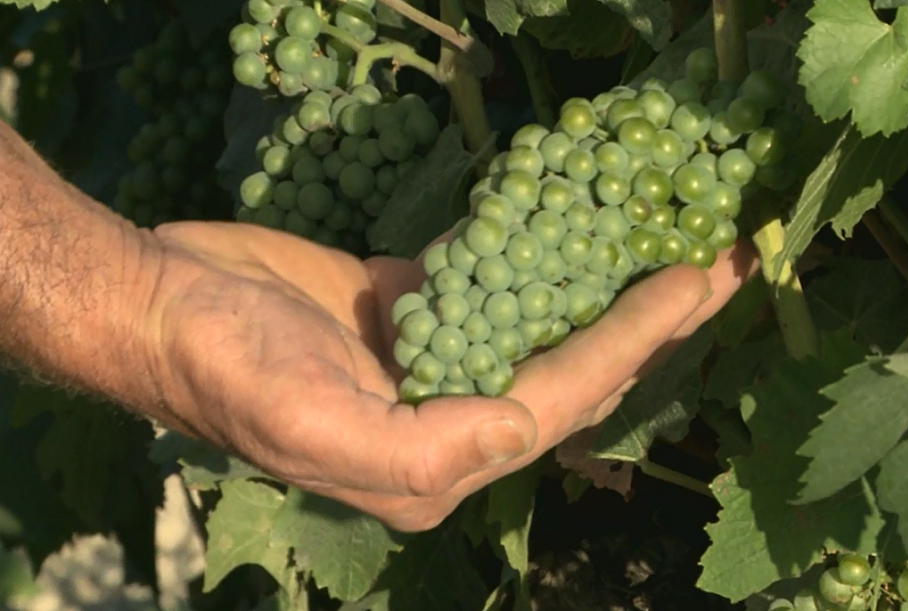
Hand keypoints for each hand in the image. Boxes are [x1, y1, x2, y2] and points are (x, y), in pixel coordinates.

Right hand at [138, 220, 755, 531]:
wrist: (157, 301)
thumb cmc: (221, 366)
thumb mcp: (312, 424)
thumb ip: (420, 451)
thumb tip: (521, 433)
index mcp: (433, 463)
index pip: (560, 400)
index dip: (632, 341)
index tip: (696, 283)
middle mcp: (446, 420)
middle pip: (574, 369)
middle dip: (652, 321)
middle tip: (724, 262)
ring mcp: (434, 363)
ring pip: (547, 326)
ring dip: (614, 286)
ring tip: (681, 245)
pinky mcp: (416, 312)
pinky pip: (500, 284)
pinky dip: (548, 256)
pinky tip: (594, 230)